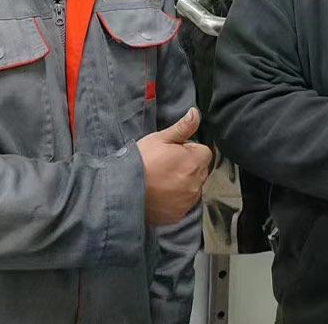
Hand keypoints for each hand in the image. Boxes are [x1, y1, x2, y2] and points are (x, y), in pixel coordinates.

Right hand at [137, 107, 211, 224]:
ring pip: (193, 187)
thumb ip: (182, 127)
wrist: (123, 190)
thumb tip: (196, 113)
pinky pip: (184, 203)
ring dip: (184, 183)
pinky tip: (161, 194)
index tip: (174, 152)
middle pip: (200, 170)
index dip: (189, 150)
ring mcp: (188, 201)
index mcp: (193, 162)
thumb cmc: (141, 161)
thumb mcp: (160, 139)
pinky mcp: (179, 214)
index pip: (204, 152)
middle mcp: (195, 183)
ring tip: (162, 180)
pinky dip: (177, 199)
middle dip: (189, 166)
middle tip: (166, 165)